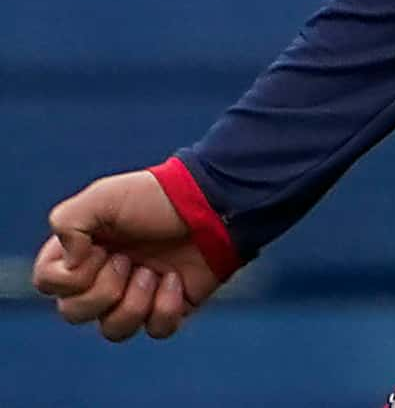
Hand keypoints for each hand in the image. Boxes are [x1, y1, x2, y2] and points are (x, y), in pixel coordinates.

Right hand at [31, 170, 222, 341]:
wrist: (214, 201)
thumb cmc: (157, 197)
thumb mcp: (105, 196)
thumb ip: (68, 222)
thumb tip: (69, 264)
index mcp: (82, 251)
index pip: (47, 283)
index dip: (71, 275)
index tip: (98, 248)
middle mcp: (104, 276)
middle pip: (73, 314)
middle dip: (104, 289)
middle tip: (130, 259)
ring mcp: (136, 294)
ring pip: (113, 330)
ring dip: (133, 301)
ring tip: (154, 271)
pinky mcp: (170, 306)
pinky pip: (156, 330)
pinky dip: (166, 307)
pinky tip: (176, 279)